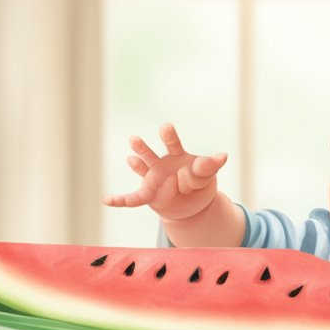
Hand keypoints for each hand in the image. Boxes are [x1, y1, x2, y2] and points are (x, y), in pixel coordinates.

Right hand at [104, 123, 227, 220]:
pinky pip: (133, 199)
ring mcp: (153, 177)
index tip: (190, 141)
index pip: (176, 146)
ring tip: (134, 140)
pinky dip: (120, 200)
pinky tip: (106, 200)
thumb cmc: (197, 183)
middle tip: (164, 128)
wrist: (190, 201)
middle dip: (155, 144)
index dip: (179, 145)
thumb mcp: (206, 175)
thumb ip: (208, 167)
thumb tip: (223, 156)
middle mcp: (162, 163)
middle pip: (157, 152)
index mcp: (177, 155)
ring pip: (146, 166)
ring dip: (142, 154)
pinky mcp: (148, 194)